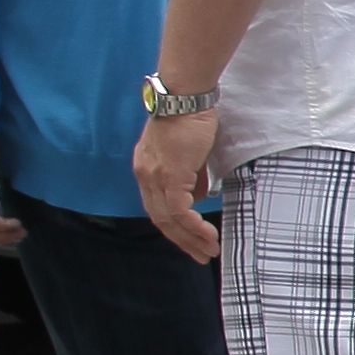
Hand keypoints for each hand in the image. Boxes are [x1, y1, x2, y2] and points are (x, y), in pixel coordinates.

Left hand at [133, 104, 223, 260]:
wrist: (185, 99)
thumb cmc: (190, 117)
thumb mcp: (189, 152)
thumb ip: (191, 175)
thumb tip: (199, 195)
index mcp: (146, 169)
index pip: (157, 206)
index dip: (174, 226)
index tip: (191, 239)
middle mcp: (145, 175)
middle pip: (159, 219)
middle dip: (182, 241)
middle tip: (201, 255)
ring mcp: (155, 177)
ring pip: (169, 219)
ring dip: (190, 238)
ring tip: (209, 250)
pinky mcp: (170, 177)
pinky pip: (179, 211)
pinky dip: (194, 226)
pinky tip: (207, 234)